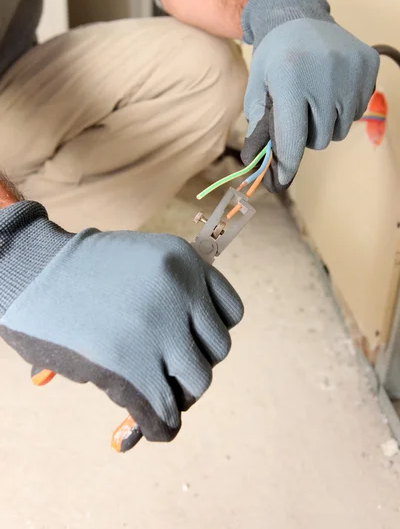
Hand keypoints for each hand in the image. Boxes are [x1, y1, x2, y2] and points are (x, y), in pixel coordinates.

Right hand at [0, 202, 242, 443]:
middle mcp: (181, 290)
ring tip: (149, 398)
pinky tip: (135, 433)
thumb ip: (167, 295)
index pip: (232, 313)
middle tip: (166, 375)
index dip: (210, 335)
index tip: (191, 346)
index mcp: (184, 260)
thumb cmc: (76, 271)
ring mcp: (160, 328)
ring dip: (176, 397)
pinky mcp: (132, 366)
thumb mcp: (135, 261)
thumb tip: (183, 352)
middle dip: (193, 366)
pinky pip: (163, 413)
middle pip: (218, 349)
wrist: (28, 274)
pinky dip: (156, 429)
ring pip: (198, 382)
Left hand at [241, 0, 379, 191]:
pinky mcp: (368, 66)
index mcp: (291, 78)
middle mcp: (325, 74)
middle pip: (319, 139)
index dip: (286, 164)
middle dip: (305, 135)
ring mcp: (351, 69)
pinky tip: (329, 88)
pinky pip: (358, 111)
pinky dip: (342, 109)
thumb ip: (259, 127)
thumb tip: (257, 163)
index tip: (280, 180)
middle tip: (297, 114)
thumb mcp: (257, 89)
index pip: (293, 137)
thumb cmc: (273, 57)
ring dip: (325, 124)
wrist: (297, 16)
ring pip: (340, 129)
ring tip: (313, 99)